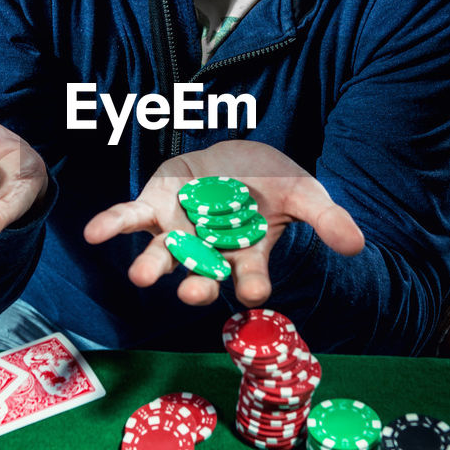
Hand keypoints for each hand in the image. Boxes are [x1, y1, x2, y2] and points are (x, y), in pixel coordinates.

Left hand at [83, 140, 363, 307]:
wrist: (239, 157)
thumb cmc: (271, 185)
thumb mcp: (304, 194)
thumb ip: (326, 218)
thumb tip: (357, 244)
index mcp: (246, 256)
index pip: (251, 276)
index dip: (252, 283)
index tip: (255, 291)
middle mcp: (209, 253)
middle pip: (202, 275)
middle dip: (197, 285)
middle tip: (194, 292)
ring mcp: (179, 233)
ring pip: (164, 256)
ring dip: (151, 266)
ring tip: (141, 275)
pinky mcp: (155, 207)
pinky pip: (130, 219)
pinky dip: (111, 225)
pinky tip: (93, 233)